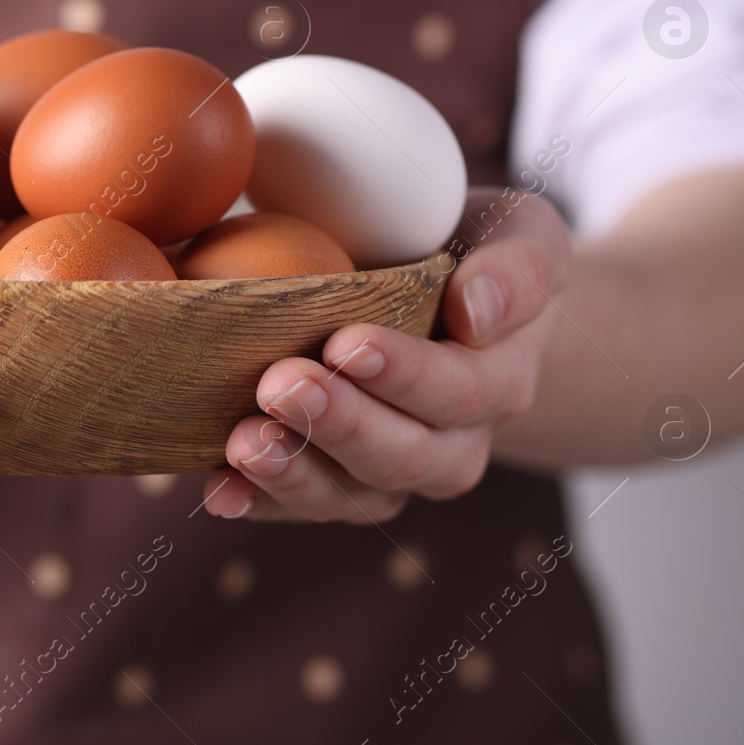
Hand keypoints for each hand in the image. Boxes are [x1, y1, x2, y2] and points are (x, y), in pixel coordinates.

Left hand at [202, 187, 570, 521]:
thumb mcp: (523, 237)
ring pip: (351, 495)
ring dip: (293, 472)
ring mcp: (392, 473)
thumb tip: (474, 311)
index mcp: (500, 383)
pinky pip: (303, 507)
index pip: (457, 391)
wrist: (456, 306)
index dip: (403, 375)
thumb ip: (517, 269)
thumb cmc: (479, 253)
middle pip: (400, 455)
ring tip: (244, 443)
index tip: (346, 343)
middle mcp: (452, 445)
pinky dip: (259, 503)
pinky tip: (220, 491)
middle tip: (280, 386)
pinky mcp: (339, 485)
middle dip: (338, 424)